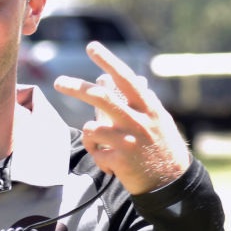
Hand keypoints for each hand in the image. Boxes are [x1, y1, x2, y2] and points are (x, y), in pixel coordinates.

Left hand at [54, 42, 190, 195]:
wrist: (172, 184)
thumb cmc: (162, 147)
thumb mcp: (159, 120)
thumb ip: (140, 101)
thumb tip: (122, 79)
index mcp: (148, 108)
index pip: (126, 79)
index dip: (108, 61)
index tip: (92, 47)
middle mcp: (139, 121)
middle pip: (101, 98)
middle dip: (76, 87)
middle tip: (58, 81)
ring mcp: (129, 140)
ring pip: (91, 128)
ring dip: (90, 137)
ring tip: (103, 146)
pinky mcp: (120, 160)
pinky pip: (95, 153)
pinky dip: (99, 159)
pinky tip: (113, 165)